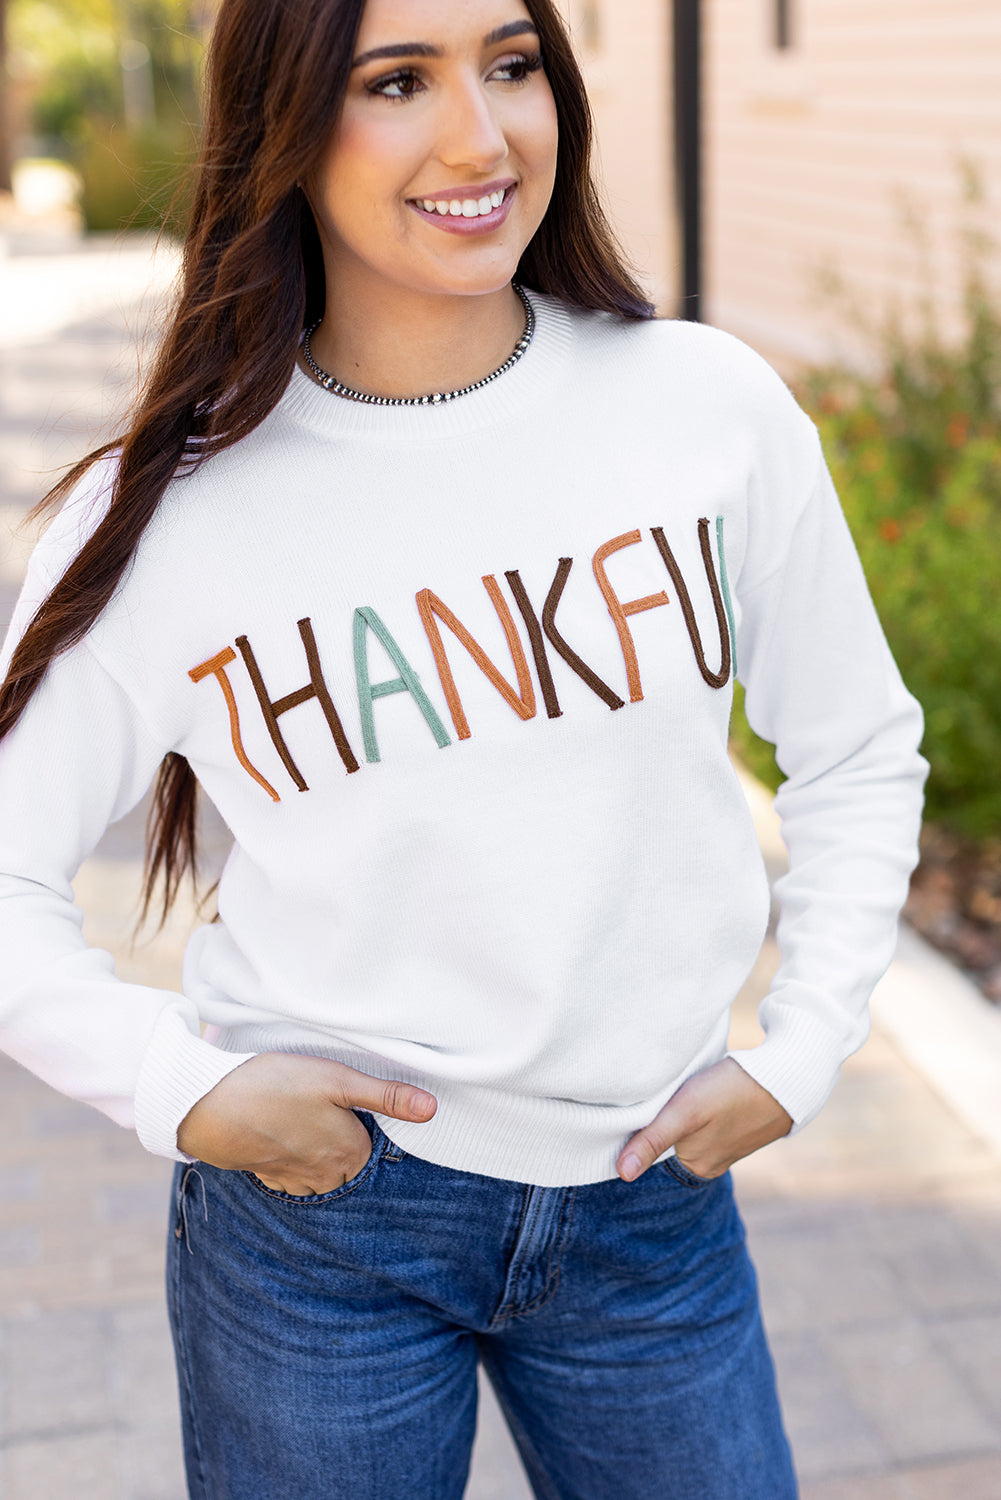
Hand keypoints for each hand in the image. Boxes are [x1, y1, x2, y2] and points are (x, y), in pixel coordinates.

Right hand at [176, 1053, 436, 1194]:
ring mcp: (296, 1180)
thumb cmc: (277, 1087)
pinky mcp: (269, 1176)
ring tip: (311, 1123)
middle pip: (352, 1164)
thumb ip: (387, 1096)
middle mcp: (327, 1176)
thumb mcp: (338, 1080)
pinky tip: (286, 1135)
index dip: (370, 1124)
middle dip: (349, 1144)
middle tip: (332, 1112)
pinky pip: (295, 1175)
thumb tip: (432, 1110)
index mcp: (350, 1154)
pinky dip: (296, 1159)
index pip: (377, 1148)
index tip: (359, 1107)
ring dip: (323, 1155)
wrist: (211, 1107)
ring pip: (324, 1173)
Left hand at [616, 1057, 791, 1181]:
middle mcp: (709, 1163)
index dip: (636, 1134)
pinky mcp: (735, 1129)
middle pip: (668, 1146)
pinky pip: (703, 1126)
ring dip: (676, 1117)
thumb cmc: (732, 1091)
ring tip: (672, 1095)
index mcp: (695, 1165)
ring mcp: (724, 1147)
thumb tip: (622, 1174)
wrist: (787, 1076)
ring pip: (685, 1134)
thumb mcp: (686, 1112)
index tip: (626, 1113)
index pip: (650, 1155)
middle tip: (649, 1098)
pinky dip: (695, 1113)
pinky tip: (696, 1096)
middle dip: (656, 1126)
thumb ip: (653, 1140)